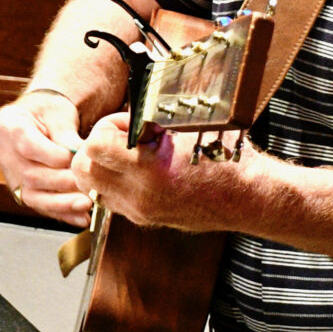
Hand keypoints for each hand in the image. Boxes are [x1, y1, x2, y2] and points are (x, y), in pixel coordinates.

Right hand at [0, 90, 92, 227]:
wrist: (39, 118)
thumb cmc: (47, 110)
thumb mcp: (58, 112)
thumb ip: (66, 132)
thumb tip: (80, 154)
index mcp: (9, 125)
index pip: (27, 146)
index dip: (52, 156)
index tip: (74, 158)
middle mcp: (4, 153)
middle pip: (30, 175)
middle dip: (62, 183)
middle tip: (87, 184)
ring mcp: (11, 174)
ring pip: (32, 196)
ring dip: (61, 204)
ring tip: (85, 205)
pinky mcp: (21, 190)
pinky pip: (40, 206)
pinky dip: (61, 213)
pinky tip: (80, 217)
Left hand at [71, 112, 259, 230]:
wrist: (249, 197)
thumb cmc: (225, 158)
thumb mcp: (188, 127)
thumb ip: (150, 120)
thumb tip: (124, 112)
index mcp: (150, 169)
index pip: (94, 146)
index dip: (106, 127)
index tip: (127, 123)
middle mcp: (139, 195)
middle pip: (83, 171)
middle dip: (93, 148)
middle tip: (118, 138)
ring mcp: (140, 211)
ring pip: (92, 188)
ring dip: (100, 167)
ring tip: (127, 154)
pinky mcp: (144, 219)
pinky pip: (110, 199)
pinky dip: (112, 182)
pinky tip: (137, 170)